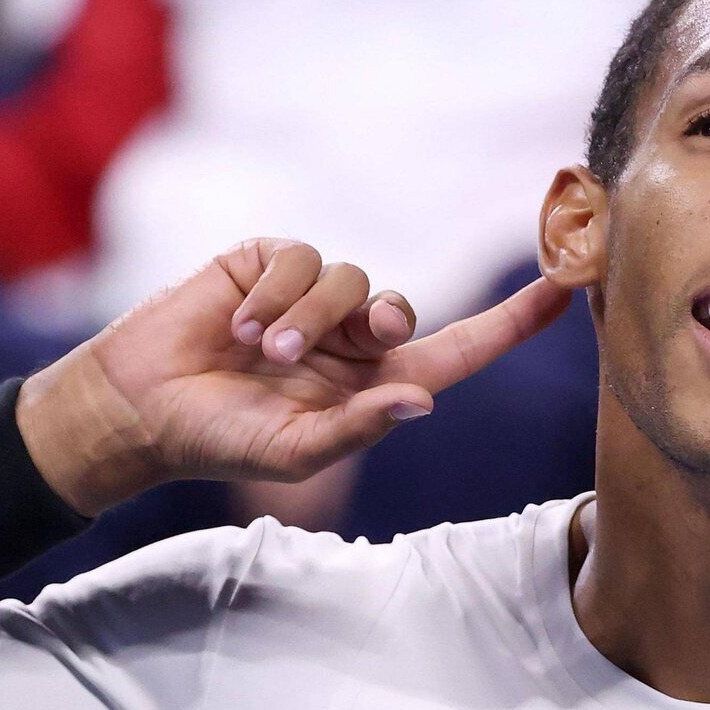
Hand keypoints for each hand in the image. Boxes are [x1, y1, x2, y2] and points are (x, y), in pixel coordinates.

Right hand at [19, 239, 573, 514]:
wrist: (142, 405)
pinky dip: (271, 293)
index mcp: (374, 385)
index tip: (567, 285)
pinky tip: (237, 323)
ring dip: (306, 316)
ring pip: (348, 277)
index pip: (460, 351)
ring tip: (259, 350)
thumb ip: (359, 427)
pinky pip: (297, 258)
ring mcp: (310, 298)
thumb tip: (424, 403)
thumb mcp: (294, 451)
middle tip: (351, 340)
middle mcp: (350, 338)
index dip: (513, 320)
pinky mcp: (267, 264)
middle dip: (381, 319)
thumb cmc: (221, 439)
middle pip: (401, 308)